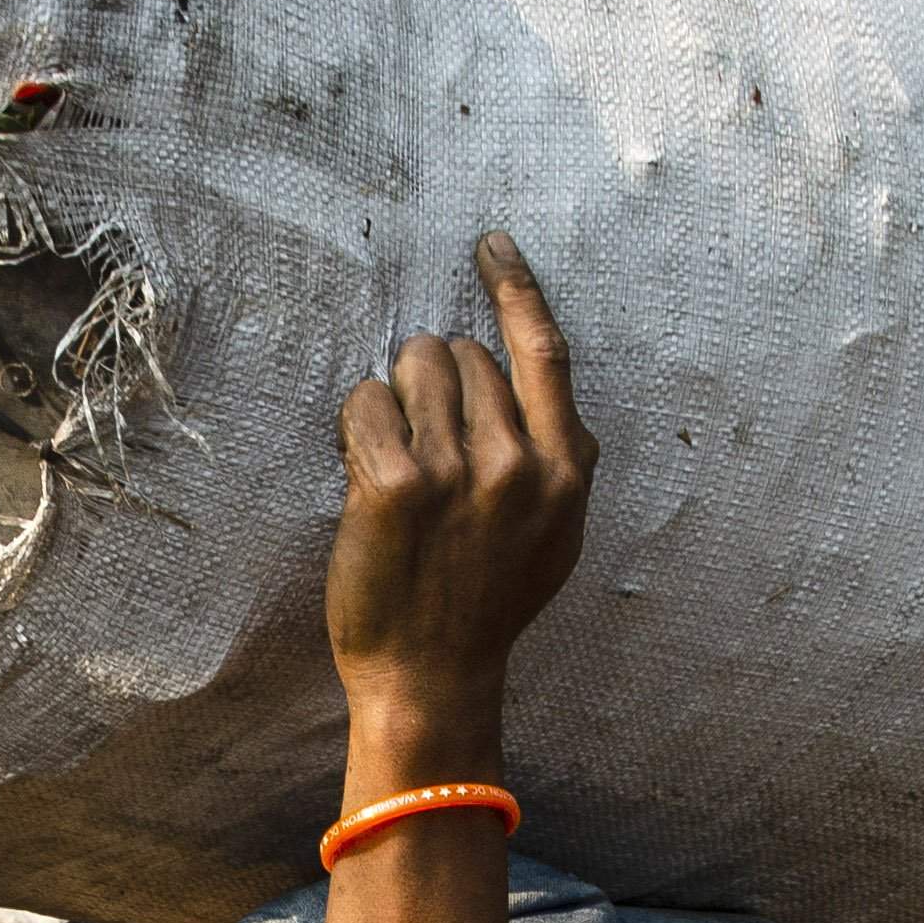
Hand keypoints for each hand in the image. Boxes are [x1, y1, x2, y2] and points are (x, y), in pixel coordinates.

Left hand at [324, 232, 590, 771]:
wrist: (430, 677)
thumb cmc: (488, 602)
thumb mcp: (556, 535)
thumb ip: (559, 461)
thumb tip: (544, 392)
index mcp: (566, 471)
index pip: (544, 349)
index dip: (515, 287)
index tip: (489, 245)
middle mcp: (518, 464)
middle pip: (463, 352)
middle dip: (435, 379)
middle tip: (424, 444)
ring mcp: (456, 473)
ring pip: (412, 368)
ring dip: (394, 399)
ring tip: (398, 460)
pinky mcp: (393, 484)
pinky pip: (364, 402)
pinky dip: (357, 424)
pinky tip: (365, 468)